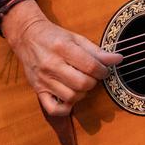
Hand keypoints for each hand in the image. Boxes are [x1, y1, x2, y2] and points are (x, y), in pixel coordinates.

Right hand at [3, 5, 123, 118]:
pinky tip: (70, 99)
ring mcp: (43, 79)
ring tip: (80, 84)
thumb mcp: (75, 38)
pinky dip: (65, 108)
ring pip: (71, 97)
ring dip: (82, 93)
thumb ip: (96, 51)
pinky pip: (53, 109)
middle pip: (82, 84)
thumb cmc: (53, 36)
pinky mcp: (38, 89)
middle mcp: (51, 64)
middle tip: (92, 77)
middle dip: (93, 82)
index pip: (90, 66)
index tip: (103, 70)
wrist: (26, 36)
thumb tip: (118, 59)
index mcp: (62, 48)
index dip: (103, 71)